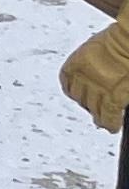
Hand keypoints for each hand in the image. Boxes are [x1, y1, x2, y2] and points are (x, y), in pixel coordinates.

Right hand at [70, 17, 128, 131]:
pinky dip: (69, 86)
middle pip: (91, 107)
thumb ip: (123, 97)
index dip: (109, 124)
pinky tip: (75, 89)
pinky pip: (65, 79)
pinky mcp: (75, 61)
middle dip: (97, 114)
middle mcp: (96, 84)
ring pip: (76, 95)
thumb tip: (118, 107)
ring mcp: (83, 72)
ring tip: (89, 101)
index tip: (110, 127)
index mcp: (114, 93)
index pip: (107, 117)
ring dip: (83, 100)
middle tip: (101, 117)